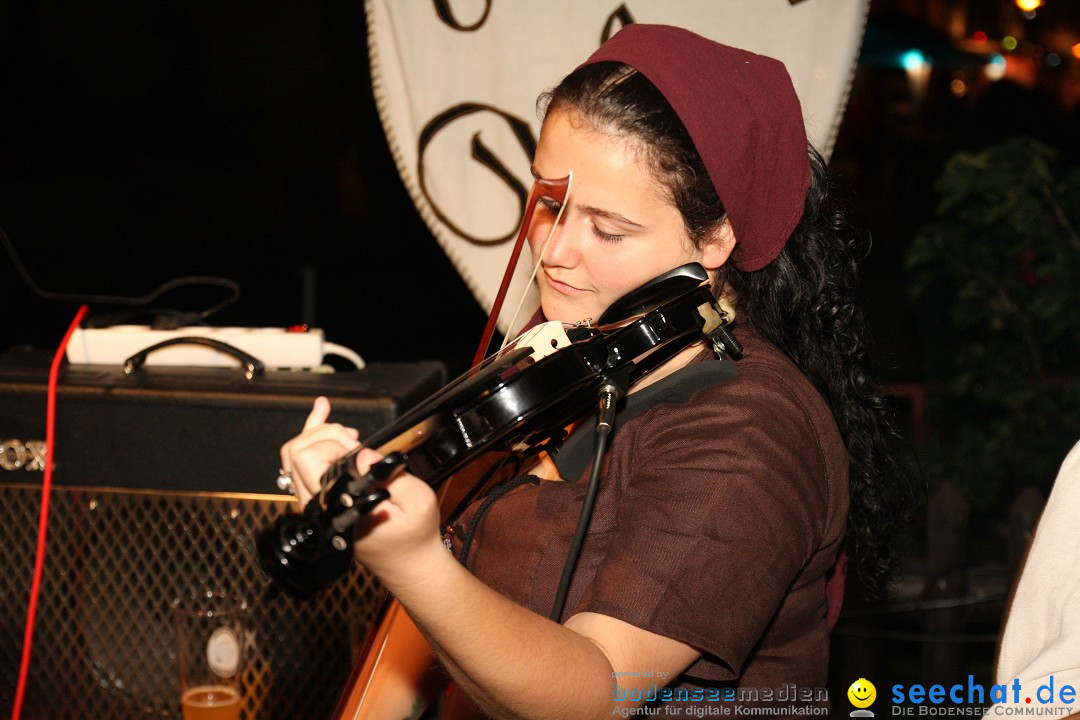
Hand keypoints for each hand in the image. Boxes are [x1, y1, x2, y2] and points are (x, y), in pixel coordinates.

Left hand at [280, 397, 444, 588]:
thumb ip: (389, 476)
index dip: (337, 444)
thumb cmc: (413, 534)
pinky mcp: (320, 499)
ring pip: (294, 456)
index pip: (311, 461)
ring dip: (318, 434)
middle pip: (296, 452)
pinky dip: (313, 436)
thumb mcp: (417, 502)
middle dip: (325, 435)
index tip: (364, 450)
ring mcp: (315, 503)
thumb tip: (361, 454)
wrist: (408, 561)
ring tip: (346, 428)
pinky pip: (304, 464)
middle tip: (356, 441)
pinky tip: (322, 413)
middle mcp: (319, 506)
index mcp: (338, 509)